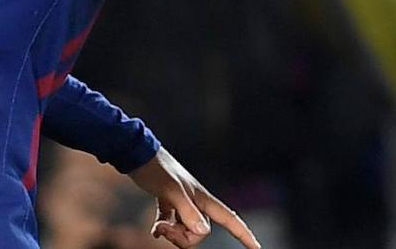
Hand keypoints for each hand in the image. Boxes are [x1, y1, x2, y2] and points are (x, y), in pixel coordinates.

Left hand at [128, 148, 259, 248]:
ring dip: (172, 233)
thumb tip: (203, 232)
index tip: (257, 248)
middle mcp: (195, 202)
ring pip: (185, 231)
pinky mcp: (168, 203)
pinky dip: (164, 229)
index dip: (244, 234)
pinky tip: (155, 229)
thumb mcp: (171, 191)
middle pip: (200, 233)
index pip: (229, 219)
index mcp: (202, 198)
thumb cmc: (156, 170)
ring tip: (159, 226)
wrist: (138, 155)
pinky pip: (171, 225)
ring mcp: (182, 203)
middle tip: (165, 228)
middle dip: (183, 238)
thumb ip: (188, 211)